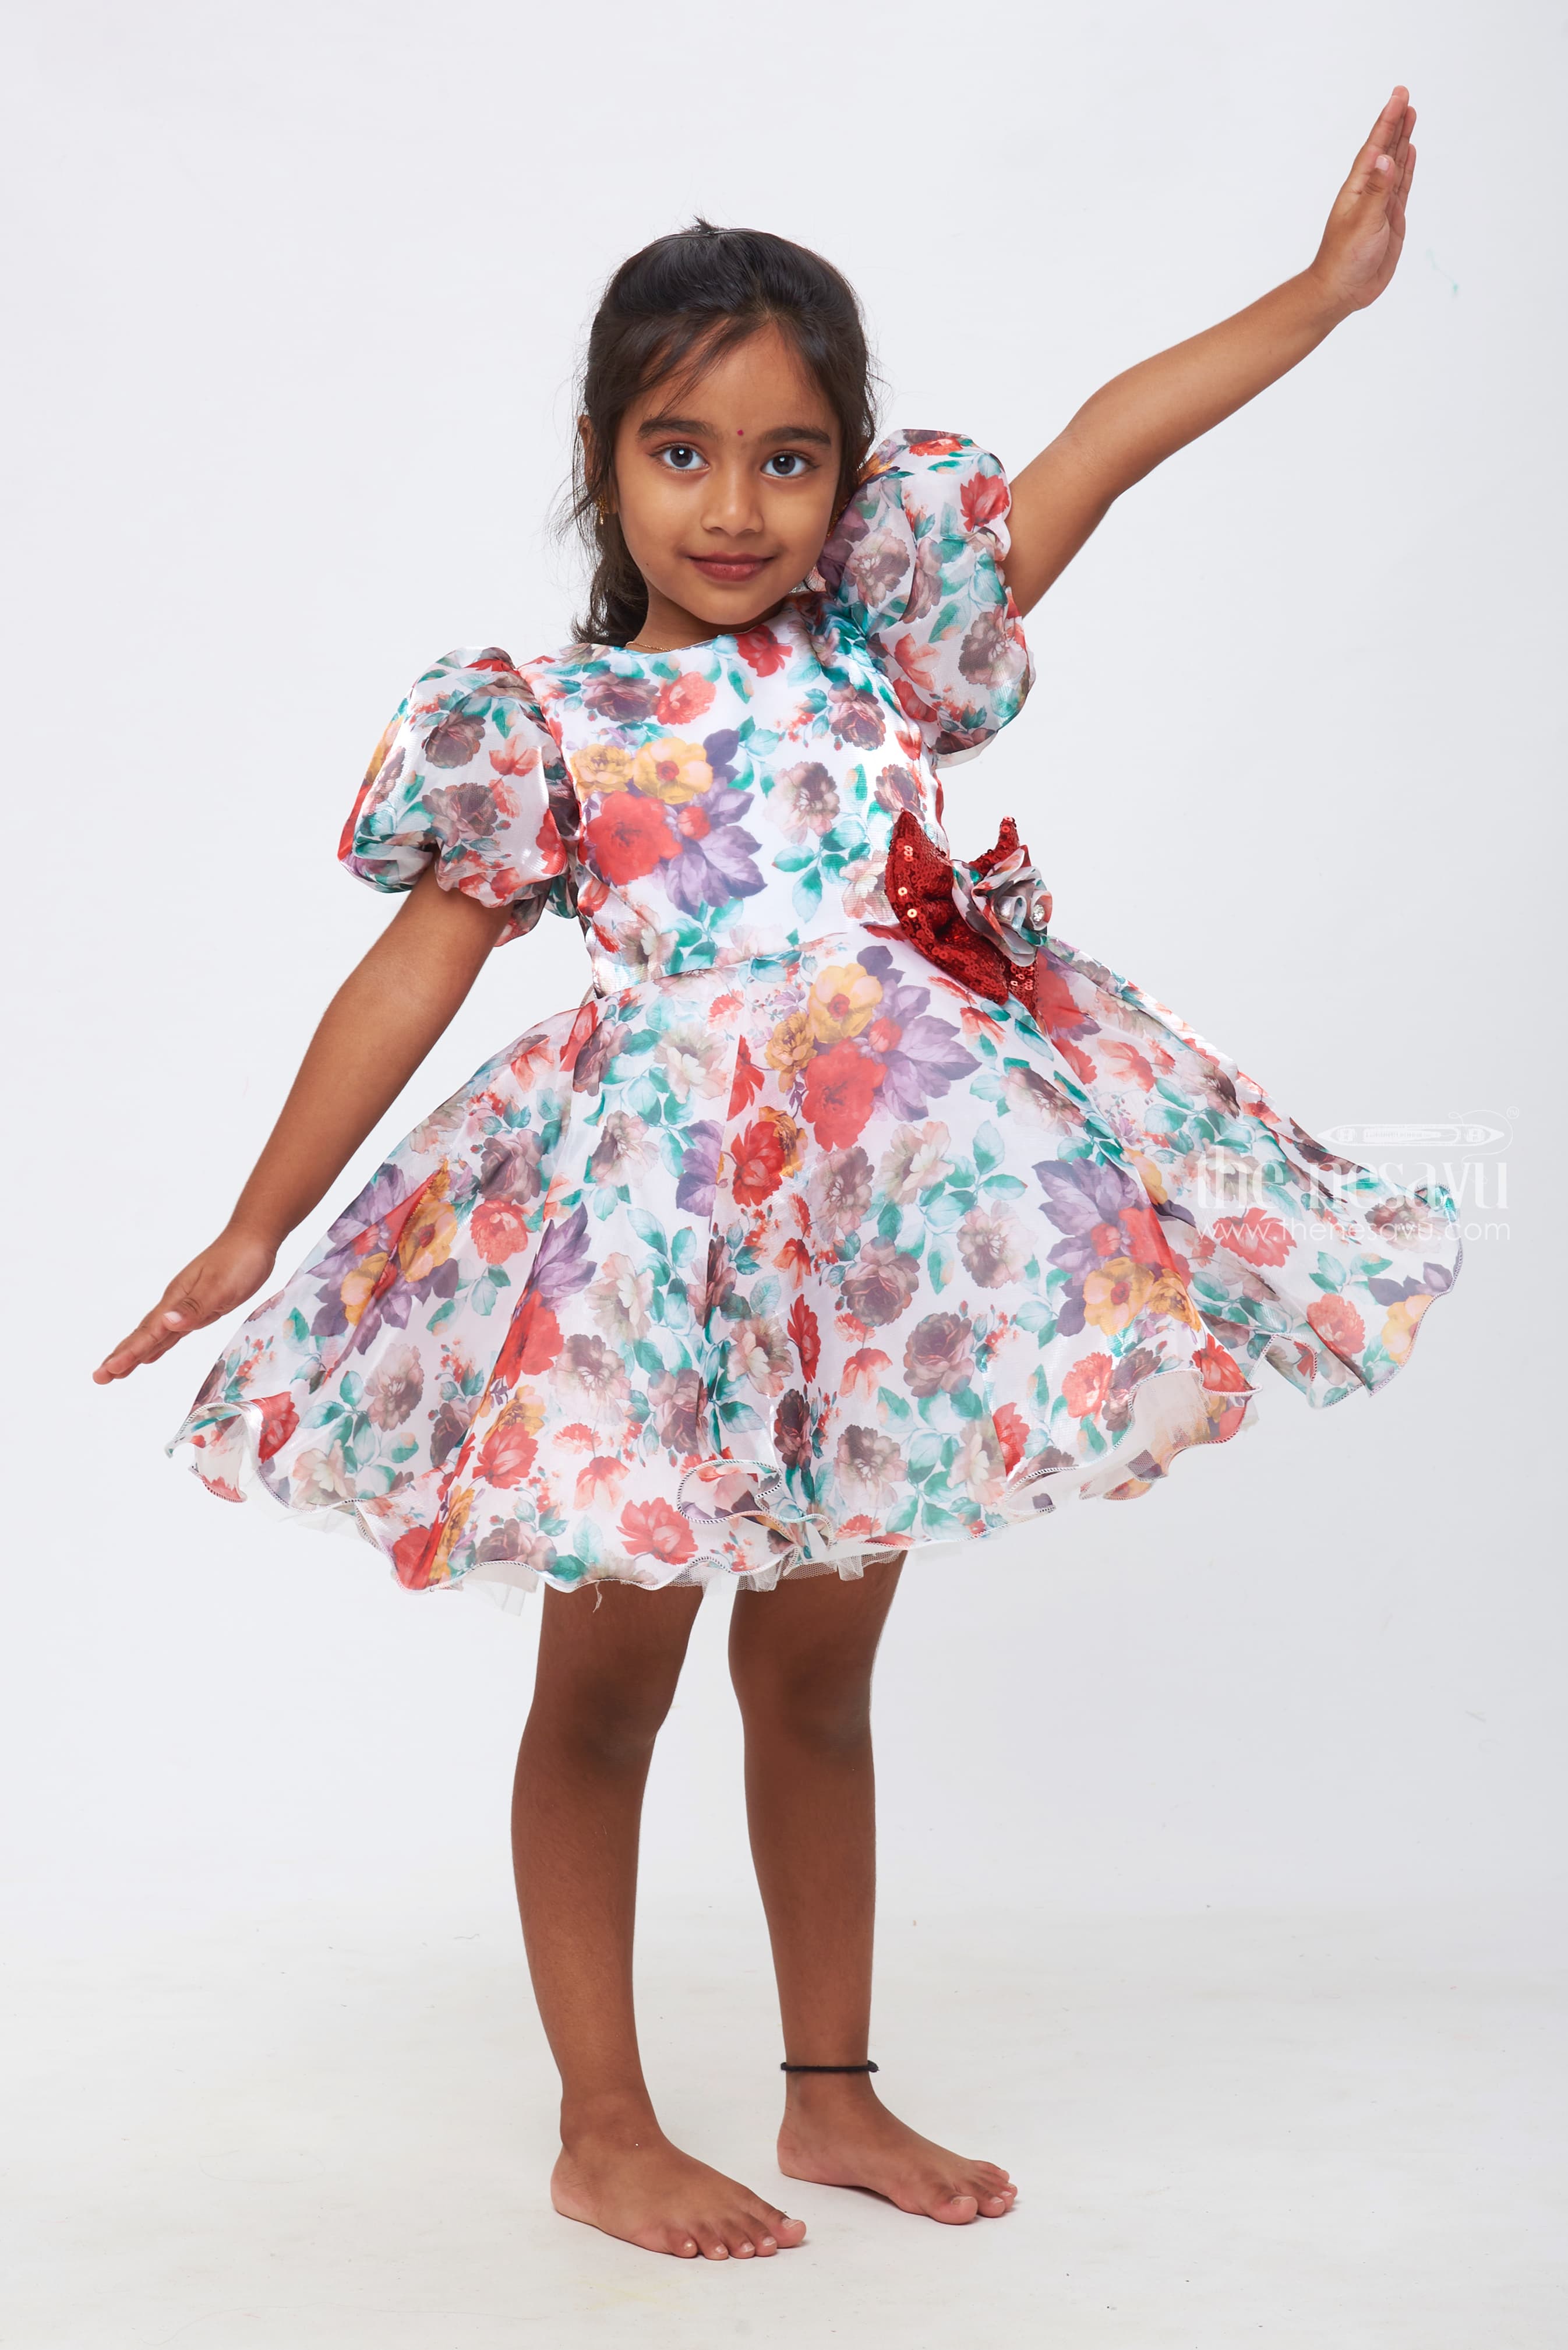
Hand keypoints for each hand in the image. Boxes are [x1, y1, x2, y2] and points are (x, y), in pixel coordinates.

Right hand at [93, 1225, 277, 1383]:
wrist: (253, 1239)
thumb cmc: (240, 1261)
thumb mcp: (220, 1287)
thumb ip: (194, 1306)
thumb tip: (166, 1322)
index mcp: (176, 1299)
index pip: (147, 1333)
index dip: (128, 1353)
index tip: (107, 1372)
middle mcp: (175, 1304)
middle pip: (143, 1335)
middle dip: (121, 1357)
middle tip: (99, 1377)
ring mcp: (185, 1306)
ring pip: (154, 1335)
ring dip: (135, 1353)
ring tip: (116, 1371)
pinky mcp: (198, 1308)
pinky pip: (170, 1333)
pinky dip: (158, 1345)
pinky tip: (150, 1354)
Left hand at [1309, 87, 1416, 314]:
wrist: (1343, 291)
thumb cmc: (1345, 259)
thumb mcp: (1363, 223)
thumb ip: (1377, 191)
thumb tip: (1385, 158)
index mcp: (1358, 188)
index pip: (1375, 146)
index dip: (1387, 120)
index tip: (1399, 96)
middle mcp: (1370, 191)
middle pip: (1386, 149)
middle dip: (1396, 123)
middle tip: (1405, 96)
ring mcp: (1381, 204)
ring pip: (1395, 165)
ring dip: (1402, 140)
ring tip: (1410, 116)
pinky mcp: (1391, 219)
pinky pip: (1401, 186)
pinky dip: (1406, 168)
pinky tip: (1409, 153)